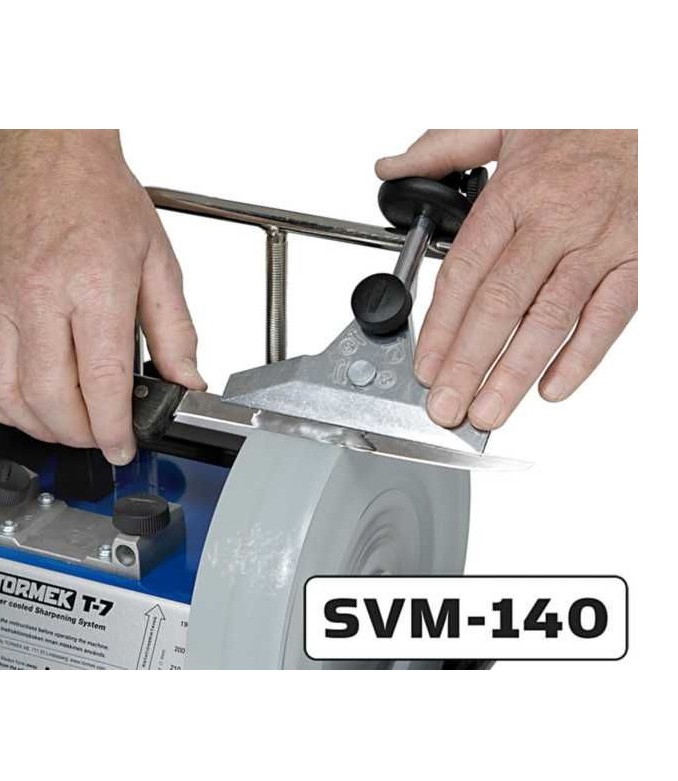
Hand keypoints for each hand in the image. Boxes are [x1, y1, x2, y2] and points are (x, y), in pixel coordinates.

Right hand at [0, 130, 204, 464]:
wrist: (53, 158)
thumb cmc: (103, 201)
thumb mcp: (160, 265)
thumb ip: (176, 331)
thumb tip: (186, 380)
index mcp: (94, 289)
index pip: (101, 381)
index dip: (114, 427)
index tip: (124, 445)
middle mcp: (42, 300)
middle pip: (51, 398)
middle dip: (80, 435)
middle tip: (102, 438)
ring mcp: (6, 306)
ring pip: (7, 394)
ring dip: (39, 427)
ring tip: (69, 429)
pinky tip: (22, 407)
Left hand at [376, 129, 636, 429]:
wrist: (656, 106)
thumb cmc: (583, 122)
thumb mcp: (505, 120)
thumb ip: (443, 148)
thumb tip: (391, 169)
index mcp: (515, 194)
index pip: (464, 273)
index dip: (440, 326)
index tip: (425, 365)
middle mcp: (555, 222)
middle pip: (500, 305)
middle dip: (468, 364)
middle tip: (446, 406)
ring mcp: (599, 244)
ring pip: (550, 320)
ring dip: (515, 373)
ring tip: (488, 411)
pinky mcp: (639, 259)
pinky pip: (609, 317)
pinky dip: (582, 357)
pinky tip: (552, 389)